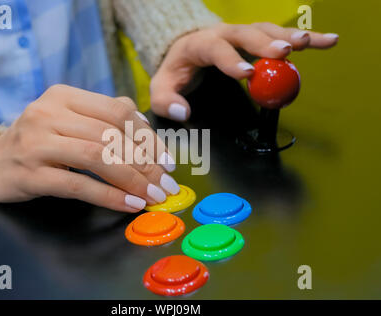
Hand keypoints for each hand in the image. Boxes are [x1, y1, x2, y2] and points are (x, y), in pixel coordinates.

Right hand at [0, 85, 179, 212]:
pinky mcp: (30, 173)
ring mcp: (37, 142)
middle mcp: (48, 112)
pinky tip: (129, 204)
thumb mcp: (67, 122)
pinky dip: (109, 196)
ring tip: (152, 195)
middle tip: (164, 184)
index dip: (149, 137)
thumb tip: (146, 129)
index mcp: (64, 96)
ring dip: (132, 179)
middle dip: (146, 163)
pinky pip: (79, 185)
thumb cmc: (38, 144)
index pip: (118, 111)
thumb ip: (103, 118)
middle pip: (111, 135)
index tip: (167, 161)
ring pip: (97, 157)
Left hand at [151, 22, 338, 120]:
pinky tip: (326, 41)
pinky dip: (305, 38)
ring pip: (267, 30)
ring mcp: (241, 34)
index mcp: (199, 44)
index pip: (215, 49)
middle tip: (284, 52)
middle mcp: (222, 34)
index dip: (231, 61)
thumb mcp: (161, 87)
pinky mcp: (256, 38)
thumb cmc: (175, 70)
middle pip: (245, 34)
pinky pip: (281, 35)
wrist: (184, 48)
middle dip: (265, 43)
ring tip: (311, 42)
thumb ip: (166, 101)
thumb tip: (182, 113)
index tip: (247, 74)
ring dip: (289, 36)